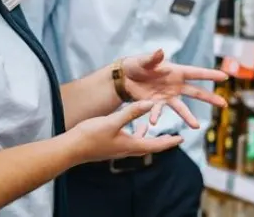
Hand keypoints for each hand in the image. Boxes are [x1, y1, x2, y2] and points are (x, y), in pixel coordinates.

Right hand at [69, 101, 183, 163]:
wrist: (71, 148)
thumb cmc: (91, 135)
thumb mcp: (113, 121)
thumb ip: (131, 112)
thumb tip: (150, 103)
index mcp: (130, 145)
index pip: (156, 145)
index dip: (170, 141)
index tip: (182, 139)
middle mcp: (126, 150)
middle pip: (150, 146)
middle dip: (162, 141)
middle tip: (173, 137)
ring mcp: (117, 149)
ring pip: (138, 144)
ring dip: (147, 137)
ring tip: (151, 128)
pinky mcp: (109, 147)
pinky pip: (127, 141)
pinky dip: (133, 134)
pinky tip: (127, 127)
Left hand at [121, 49, 227, 127]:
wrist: (124, 78)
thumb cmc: (136, 65)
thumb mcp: (144, 60)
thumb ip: (152, 58)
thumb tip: (160, 51)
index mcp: (175, 71)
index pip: (196, 73)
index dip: (210, 74)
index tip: (225, 77)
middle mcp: (175, 85)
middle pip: (196, 92)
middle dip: (210, 98)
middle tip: (224, 104)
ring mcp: (167, 96)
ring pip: (181, 108)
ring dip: (188, 117)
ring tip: (196, 127)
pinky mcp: (156, 104)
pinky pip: (158, 111)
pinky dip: (156, 116)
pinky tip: (153, 122)